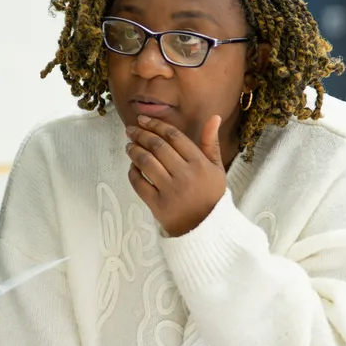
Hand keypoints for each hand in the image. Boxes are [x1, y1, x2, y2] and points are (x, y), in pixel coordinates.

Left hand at [127, 113, 227, 235]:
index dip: (156, 125)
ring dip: (134, 151)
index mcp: (199, 163)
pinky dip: (132, 172)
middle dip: (141, 134)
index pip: (174, 137)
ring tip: (129, 146)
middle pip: (157, 146)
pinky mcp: (158, 205)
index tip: (144, 120)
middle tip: (131, 130)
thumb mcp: (216, 168)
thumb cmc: (211, 195)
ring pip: (146, 162)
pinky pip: (139, 183)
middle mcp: (185, 175)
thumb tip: (214, 117)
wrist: (207, 228)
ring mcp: (170, 190)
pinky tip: (132, 166)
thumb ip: (211, 143)